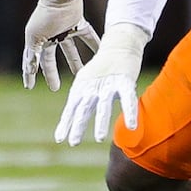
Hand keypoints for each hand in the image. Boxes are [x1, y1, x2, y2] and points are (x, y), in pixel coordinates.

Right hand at [22, 1, 99, 91]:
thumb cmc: (45, 16)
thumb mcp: (34, 37)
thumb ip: (33, 53)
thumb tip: (29, 69)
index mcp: (37, 39)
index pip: (33, 60)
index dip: (30, 74)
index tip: (29, 87)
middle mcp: (50, 36)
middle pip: (51, 59)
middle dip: (52, 73)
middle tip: (55, 88)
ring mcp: (65, 30)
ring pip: (71, 51)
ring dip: (75, 63)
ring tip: (81, 75)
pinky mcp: (79, 24)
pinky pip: (89, 37)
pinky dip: (95, 45)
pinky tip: (101, 56)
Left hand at [54, 23, 147, 145]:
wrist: (118, 46)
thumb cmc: (101, 70)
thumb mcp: (87, 85)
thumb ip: (81, 102)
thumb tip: (72, 119)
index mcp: (81, 90)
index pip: (71, 109)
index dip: (65, 123)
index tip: (59, 139)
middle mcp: (92, 88)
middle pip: (83, 109)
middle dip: (77, 126)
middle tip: (73, 143)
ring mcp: (108, 85)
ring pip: (103, 106)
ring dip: (101, 122)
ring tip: (99, 138)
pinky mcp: (124, 81)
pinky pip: (128, 99)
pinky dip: (129, 112)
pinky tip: (131, 126)